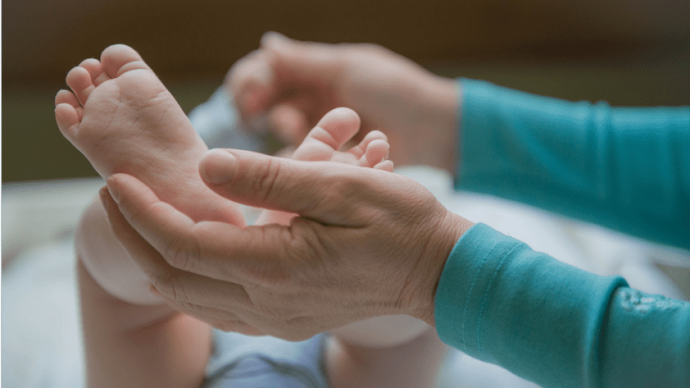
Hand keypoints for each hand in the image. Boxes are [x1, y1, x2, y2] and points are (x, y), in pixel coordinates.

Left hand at [102, 149, 472, 339]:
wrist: (437, 272)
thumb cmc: (399, 223)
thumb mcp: (340, 185)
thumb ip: (270, 178)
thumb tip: (208, 168)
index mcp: (276, 266)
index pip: (183, 242)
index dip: (143, 211)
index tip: (118, 179)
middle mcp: (268, 303)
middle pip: (173, 277)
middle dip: (135, 235)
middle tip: (116, 195)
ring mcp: (276, 318)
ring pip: (190, 298)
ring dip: (157, 258)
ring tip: (140, 219)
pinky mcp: (285, 319)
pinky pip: (218, 307)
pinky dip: (188, 278)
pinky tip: (186, 254)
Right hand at [228, 32, 458, 171]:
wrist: (434, 128)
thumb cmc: (396, 90)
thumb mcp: (348, 69)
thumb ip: (305, 61)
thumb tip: (266, 44)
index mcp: (315, 69)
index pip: (266, 70)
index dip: (251, 81)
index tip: (251, 97)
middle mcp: (312, 96)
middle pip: (267, 101)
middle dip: (262, 109)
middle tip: (278, 119)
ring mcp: (320, 128)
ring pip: (283, 131)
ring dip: (292, 132)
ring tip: (313, 134)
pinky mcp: (330, 158)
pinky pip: (305, 158)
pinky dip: (312, 155)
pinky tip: (328, 154)